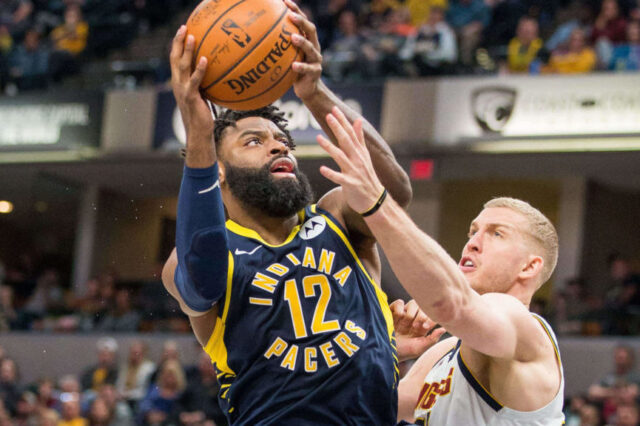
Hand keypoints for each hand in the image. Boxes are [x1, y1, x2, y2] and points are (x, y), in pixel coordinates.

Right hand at [170, 25, 214, 147]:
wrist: (198, 132)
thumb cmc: (202, 115)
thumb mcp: (202, 96)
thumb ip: (203, 84)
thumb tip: (216, 73)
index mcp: (179, 82)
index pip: (175, 59)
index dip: (177, 44)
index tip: (182, 30)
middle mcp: (177, 84)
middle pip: (175, 58)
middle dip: (178, 42)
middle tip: (184, 27)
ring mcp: (182, 90)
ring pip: (183, 66)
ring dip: (187, 50)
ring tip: (192, 37)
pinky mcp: (191, 97)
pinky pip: (195, 80)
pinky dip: (199, 69)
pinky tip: (205, 59)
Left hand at [284, 0, 322, 100]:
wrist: (307, 90)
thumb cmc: (292, 71)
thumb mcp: (286, 57)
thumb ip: (278, 47)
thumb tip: (254, 37)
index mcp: (308, 41)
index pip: (303, 21)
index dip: (296, 10)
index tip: (285, 1)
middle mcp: (314, 47)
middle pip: (311, 30)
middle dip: (301, 21)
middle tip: (290, 15)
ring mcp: (316, 60)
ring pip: (311, 49)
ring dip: (302, 42)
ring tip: (293, 38)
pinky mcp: (315, 73)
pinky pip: (308, 69)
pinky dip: (301, 67)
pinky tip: (294, 66)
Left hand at [316, 107, 383, 213]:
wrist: (375, 199)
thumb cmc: (367, 177)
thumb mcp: (364, 156)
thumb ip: (359, 138)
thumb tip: (357, 120)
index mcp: (360, 152)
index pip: (351, 133)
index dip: (343, 121)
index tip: (334, 109)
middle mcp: (357, 159)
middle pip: (346, 141)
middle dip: (337, 128)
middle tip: (328, 116)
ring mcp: (354, 171)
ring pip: (340, 157)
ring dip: (329, 147)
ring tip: (318, 138)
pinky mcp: (350, 184)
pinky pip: (339, 178)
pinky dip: (331, 173)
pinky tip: (322, 169)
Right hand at [390, 299, 445, 361]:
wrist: (384, 351)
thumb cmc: (402, 352)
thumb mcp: (418, 348)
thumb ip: (432, 339)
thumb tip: (444, 328)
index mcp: (422, 327)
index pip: (432, 315)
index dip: (431, 318)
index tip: (425, 327)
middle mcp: (414, 319)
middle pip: (423, 307)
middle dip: (421, 316)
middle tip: (415, 326)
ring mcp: (403, 314)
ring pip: (412, 303)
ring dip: (410, 313)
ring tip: (405, 323)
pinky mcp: (392, 310)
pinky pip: (399, 302)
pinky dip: (399, 309)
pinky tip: (397, 318)